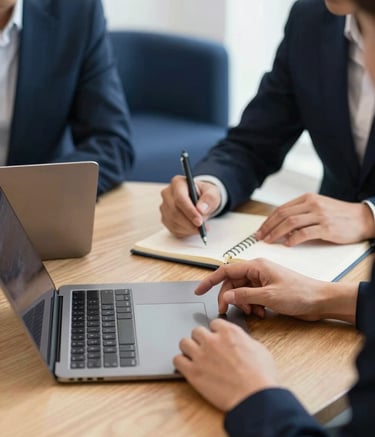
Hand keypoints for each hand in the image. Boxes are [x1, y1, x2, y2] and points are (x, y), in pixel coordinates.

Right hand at [160, 175, 220, 236]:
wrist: (200, 201)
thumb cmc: (204, 195)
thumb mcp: (212, 193)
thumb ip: (209, 198)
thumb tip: (201, 209)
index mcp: (178, 183)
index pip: (180, 199)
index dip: (190, 212)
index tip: (199, 221)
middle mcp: (167, 194)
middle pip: (174, 212)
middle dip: (189, 223)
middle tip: (202, 228)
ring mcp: (164, 207)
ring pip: (173, 222)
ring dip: (188, 228)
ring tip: (201, 228)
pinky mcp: (165, 218)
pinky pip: (173, 229)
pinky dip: (185, 232)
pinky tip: (193, 228)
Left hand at [173, 318, 278, 411]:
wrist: (254, 398)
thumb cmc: (261, 377)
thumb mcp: (259, 349)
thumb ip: (244, 341)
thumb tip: (240, 342)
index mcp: (229, 332)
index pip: (214, 323)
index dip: (215, 332)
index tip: (216, 338)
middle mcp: (212, 340)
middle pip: (196, 331)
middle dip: (201, 339)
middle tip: (205, 349)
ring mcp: (200, 355)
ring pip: (184, 342)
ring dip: (189, 349)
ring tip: (194, 357)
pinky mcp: (192, 372)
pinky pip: (177, 360)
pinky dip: (181, 363)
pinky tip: (187, 367)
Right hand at [195, 258, 357, 323]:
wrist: (319, 301)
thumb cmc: (299, 293)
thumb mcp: (269, 296)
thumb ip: (244, 295)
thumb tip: (226, 296)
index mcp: (256, 266)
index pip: (226, 270)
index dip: (210, 280)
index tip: (199, 290)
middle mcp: (257, 271)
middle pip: (232, 283)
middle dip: (228, 298)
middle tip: (226, 311)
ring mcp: (262, 281)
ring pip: (241, 292)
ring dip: (242, 304)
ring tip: (253, 312)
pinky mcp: (267, 290)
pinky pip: (251, 297)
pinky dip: (251, 306)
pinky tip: (260, 313)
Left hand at [255, 193, 374, 245]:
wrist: (363, 218)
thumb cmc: (339, 215)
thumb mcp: (318, 207)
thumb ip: (301, 213)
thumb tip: (281, 226)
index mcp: (307, 198)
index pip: (281, 209)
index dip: (268, 220)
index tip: (260, 230)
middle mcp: (312, 204)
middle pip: (282, 215)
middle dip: (268, 227)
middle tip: (259, 237)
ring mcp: (319, 215)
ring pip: (290, 223)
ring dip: (276, 233)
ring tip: (269, 241)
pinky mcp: (326, 227)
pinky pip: (304, 233)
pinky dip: (293, 239)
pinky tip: (287, 244)